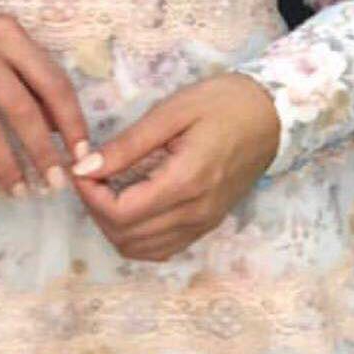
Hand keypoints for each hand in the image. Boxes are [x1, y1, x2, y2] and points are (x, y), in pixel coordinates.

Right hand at [0, 0, 93, 199]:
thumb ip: (29, 73)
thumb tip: (59, 125)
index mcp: (6, 32)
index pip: (51, 81)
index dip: (71, 121)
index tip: (82, 153)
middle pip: (20, 108)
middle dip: (42, 152)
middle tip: (55, 183)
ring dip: (6, 167)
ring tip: (19, 191)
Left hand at [66, 72, 281, 261]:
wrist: (272, 115)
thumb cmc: (223, 103)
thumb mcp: (172, 111)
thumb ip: (128, 144)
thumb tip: (86, 167)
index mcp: (186, 182)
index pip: (120, 213)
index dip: (90, 196)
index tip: (81, 169)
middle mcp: (195, 212)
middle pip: (126, 236)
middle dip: (96, 210)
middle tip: (89, 176)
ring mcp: (203, 223)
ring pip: (141, 250)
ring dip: (113, 227)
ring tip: (106, 190)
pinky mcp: (207, 224)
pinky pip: (162, 249)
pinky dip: (136, 237)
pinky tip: (129, 208)